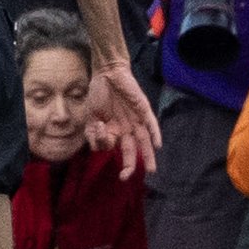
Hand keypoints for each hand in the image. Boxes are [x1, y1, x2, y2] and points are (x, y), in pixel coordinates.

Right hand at [83, 58, 160, 179]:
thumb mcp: (91, 116)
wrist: (107, 72)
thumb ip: (93, 134)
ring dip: (148, 155)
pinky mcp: (144, 109)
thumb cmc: (98, 93)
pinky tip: (158, 145)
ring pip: (144, 141)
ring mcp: (136, 119)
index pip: (111, 146)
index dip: (103, 143)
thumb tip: (97, 147)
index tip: (97, 131)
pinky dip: (155, 134)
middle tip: (125, 176)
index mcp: (114, 130)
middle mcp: (126, 128)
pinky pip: (151, 124)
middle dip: (130, 164)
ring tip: (151, 170)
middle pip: (131, 149)